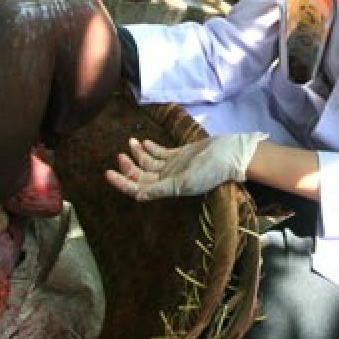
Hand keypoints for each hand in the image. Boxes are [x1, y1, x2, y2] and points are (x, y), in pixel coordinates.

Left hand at [106, 133, 263, 200]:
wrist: (230, 154)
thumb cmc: (210, 170)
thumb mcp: (184, 182)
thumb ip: (160, 189)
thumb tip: (138, 196)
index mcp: (168, 189)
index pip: (139, 189)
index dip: (122, 183)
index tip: (108, 173)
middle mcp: (169, 179)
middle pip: (141, 176)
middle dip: (129, 166)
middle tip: (119, 155)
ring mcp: (174, 167)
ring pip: (149, 163)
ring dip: (138, 154)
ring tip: (131, 142)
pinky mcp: (181, 155)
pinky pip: (160, 154)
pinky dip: (150, 148)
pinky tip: (143, 142)